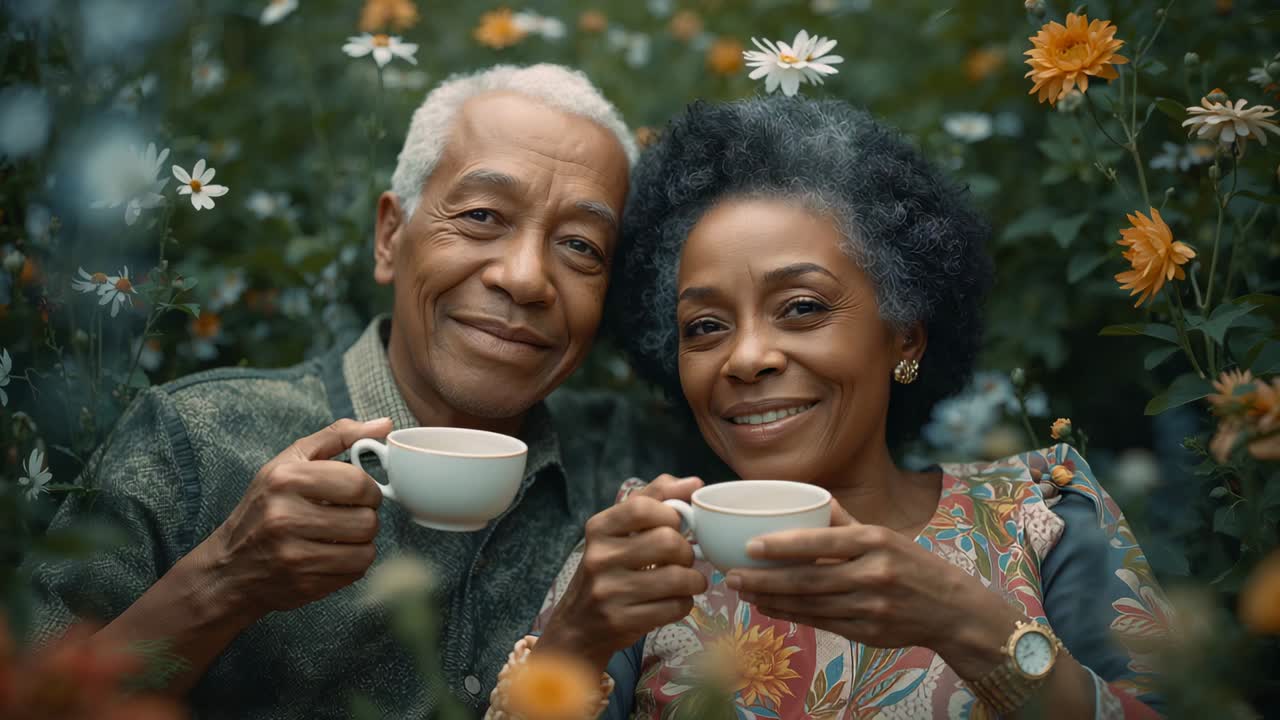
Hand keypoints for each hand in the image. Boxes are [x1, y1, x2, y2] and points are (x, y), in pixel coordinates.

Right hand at [201, 418, 392, 616]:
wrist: (231, 567)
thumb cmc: (266, 507)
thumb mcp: (290, 462)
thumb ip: (338, 437)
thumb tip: (385, 424)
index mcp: (285, 479)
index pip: (358, 483)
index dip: (369, 489)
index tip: (359, 493)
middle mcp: (285, 517)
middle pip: (366, 520)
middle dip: (365, 517)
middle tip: (349, 515)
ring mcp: (293, 555)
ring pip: (366, 550)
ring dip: (361, 543)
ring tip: (340, 536)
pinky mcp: (303, 585)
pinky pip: (355, 573)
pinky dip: (351, 565)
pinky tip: (330, 555)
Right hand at [536, 475, 708, 672]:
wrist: (578, 627)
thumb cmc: (608, 570)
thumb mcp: (618, 532)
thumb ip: (653, 500)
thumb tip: (694, 482)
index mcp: (599, 528)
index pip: (643, 507)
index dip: (672, 514)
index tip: (676, 525)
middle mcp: (599, 558)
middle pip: (668, 542)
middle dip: (687, 551)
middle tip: (683, 559)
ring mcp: (608, 592)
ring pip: (678, 578)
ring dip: (694, 580)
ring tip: (687, 581)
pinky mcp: (622, 621)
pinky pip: (675, 607)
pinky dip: (684, 603)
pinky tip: (674, 601)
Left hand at [726, 500, 1019, 678]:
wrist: (953, 610)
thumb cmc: (912, 565)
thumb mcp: (885, 535)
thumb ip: (845, 522)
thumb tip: (810, 498)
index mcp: (875, 541)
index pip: (821, 542)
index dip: (783, 545)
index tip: (750, 546)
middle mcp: (873, 574)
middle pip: (808, 579)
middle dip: (765, 579)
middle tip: (732, 576)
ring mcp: (871, 607)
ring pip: (810, 604)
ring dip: (772, 599)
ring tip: (744, 592)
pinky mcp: (868, 632)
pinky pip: (821, 623)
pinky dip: (792, 615)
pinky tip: (770, 608)